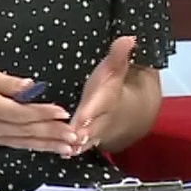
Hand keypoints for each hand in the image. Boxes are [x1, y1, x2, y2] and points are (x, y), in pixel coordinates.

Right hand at [0, 64, 79, 155]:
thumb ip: (6, 82)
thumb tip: (31, 85)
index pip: (21, 113)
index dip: (43, 113)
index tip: (63, 111)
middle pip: (27, 131)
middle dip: (53, 133)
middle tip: (75, 134)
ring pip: (25, 141)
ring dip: (49, 144)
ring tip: (69, 146)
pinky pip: (18, 144)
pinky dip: (36, 146)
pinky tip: (50, 147)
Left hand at [70, 35, 135, 155]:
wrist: (129, 112)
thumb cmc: (113, 85)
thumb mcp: (115, 68)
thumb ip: (119, 54)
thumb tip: (129, 37)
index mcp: (106, 98)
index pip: (99, 104)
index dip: (91, 111)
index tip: (83, 116)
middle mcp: (102, 118)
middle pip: (92, 126)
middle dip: (82, 132)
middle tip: (71, 136)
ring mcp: (95, 132)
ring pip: (87, 141)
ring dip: (76, 144)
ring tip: (65, 148)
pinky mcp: (87, 140)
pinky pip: (80, 147)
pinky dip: (72, 151)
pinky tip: (61, 153)